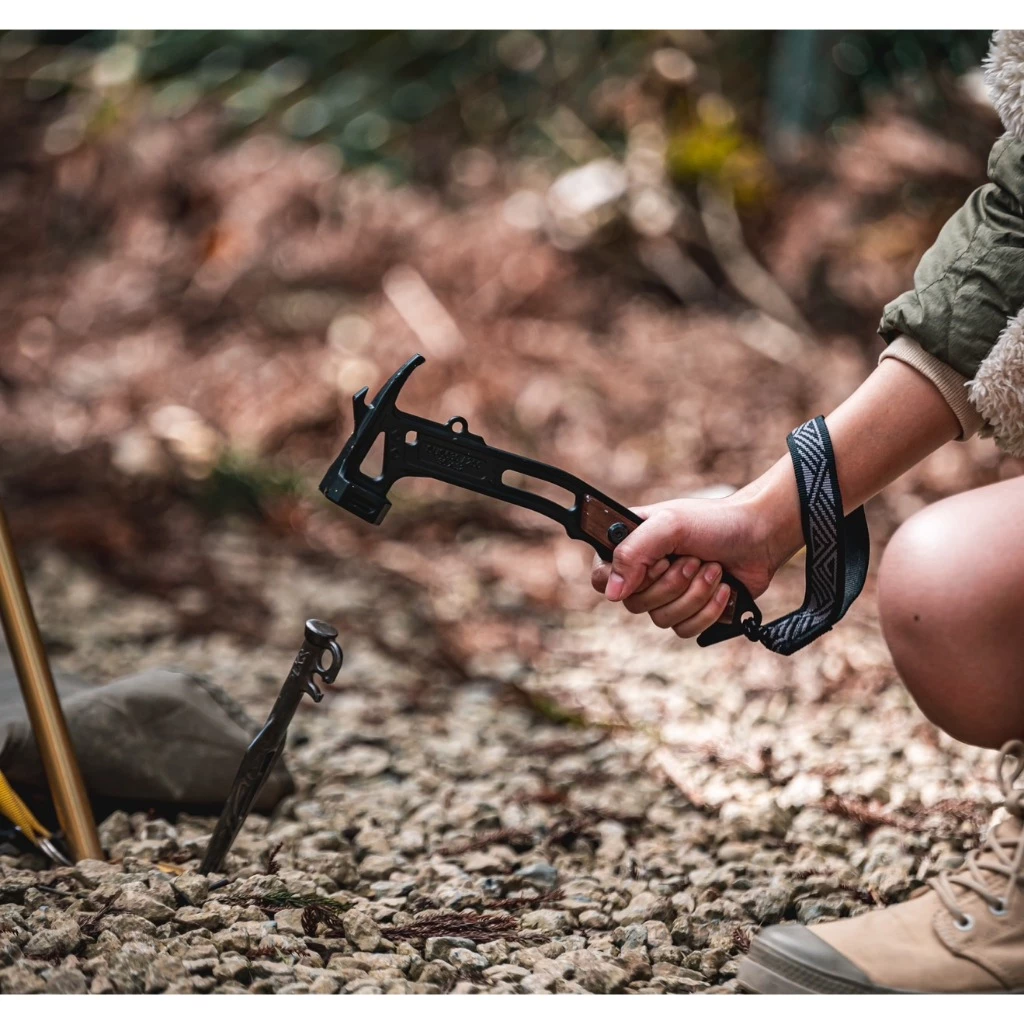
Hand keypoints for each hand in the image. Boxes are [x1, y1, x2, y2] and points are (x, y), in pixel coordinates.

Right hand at [590, 492, 790, 637]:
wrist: (761, 536)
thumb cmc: (714, 522)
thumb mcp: (669, 525)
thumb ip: (633, 552)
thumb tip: (612, 593)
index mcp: (632, 547)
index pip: (601, 577)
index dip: (622, 579)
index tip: (653, 565)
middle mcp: (645, 574)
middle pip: (635, 603)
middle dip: (673, 583)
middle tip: (693, 559)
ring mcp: (668, 596)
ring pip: (662, 619)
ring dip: (695, 595)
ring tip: (714, 569)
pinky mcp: (692, 613)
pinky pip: (686, 630)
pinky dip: (709, 610)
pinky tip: (724, 589)